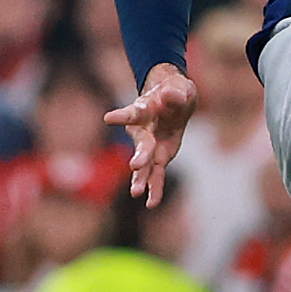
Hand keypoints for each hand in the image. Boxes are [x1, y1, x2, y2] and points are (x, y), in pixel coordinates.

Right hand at [106, 63, 196, 206]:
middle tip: (135, 165)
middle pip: (142, 143)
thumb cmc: (176, 90)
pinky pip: (157, 175)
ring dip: (141, 178)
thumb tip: (170, 94)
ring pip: (145, 164)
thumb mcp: (181, 88)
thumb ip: (175, 93)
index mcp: (146, 109)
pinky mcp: (159, 157)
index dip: (121, 116)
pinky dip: (155, 189)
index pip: (133, 113)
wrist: (174, 98)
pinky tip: (151, 203)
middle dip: (140, 154)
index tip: (108, 118)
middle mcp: (143, 130)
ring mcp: (149, 145)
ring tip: (136, 192)